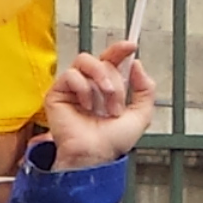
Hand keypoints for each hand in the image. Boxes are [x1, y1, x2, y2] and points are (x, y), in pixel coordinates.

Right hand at [42, 43, 155, 167]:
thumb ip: (145, 89)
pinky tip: (85, 106)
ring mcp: (73, 88)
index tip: (131, 47)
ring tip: (104, 103)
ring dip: (101, 79)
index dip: (120, 50)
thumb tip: (137, 66)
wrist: (95, 156)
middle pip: (103, 61)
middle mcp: (90, 85)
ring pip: (86, 61)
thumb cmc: (111, 143)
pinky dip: (83, 88)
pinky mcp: (57, 93)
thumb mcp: (140, 115)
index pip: (112, 60)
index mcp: (107, 88)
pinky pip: (71, 75)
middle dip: (115, 82)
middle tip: (116, 106)